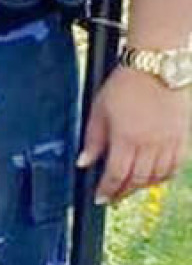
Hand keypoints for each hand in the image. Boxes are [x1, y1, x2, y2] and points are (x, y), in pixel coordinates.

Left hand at [78, 64, 189, 203]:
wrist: (158, 67)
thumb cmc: (127, 83)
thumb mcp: (99, 109)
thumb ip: (93, 139)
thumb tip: (84, 162)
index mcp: (127, 139)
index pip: (115, 175)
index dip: (107, 190)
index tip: (100, 198)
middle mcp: (150, 145)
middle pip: (137, 180)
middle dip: (123, 192)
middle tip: (114, 197)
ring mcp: (169, 142)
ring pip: (158, 177)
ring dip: (143, 186)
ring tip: (131, 188)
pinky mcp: (183, 137)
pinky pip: (176, 166)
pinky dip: (164, 176)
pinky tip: (156, 177)